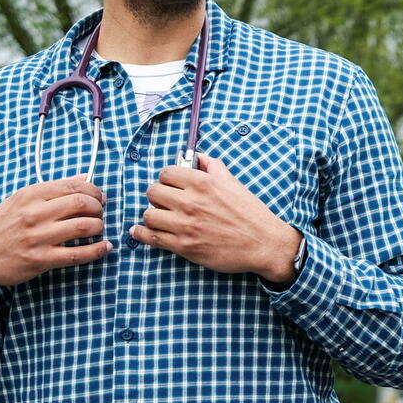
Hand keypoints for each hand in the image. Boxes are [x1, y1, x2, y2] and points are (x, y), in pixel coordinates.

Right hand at [0, 175, 108, 288]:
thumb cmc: (2, 225)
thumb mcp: (21, 200)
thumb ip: (53, 189)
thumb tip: (84, 178)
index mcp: (30, 194)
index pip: (73, 186)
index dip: (94, 191)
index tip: (100, 197)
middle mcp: (34, 213)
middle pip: (82, 203)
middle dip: (98, 208)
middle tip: (100, 213)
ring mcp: (38, 237)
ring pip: (84, 227)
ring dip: (99, 227)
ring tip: (99, 229)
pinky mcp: (40, 259)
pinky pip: (77, 254)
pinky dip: (97, 250)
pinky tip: (104, 248)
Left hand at [132, 153, 301, 282]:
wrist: (263, 244)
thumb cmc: (250, 213)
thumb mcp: (233, 183)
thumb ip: (214, 167)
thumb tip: (199, 155)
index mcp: (203, 183)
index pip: (166, 172)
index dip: (167, 178)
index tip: (170, 184)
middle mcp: (191, 202)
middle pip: (153, 191)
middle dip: (157, 195)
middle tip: (163, 201)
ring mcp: (185, 226)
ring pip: (149, 214)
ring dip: (152, 214)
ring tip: (159, 217)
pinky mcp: (184, 246)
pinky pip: (151, 237)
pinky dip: (142, 234)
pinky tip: (139, 231)